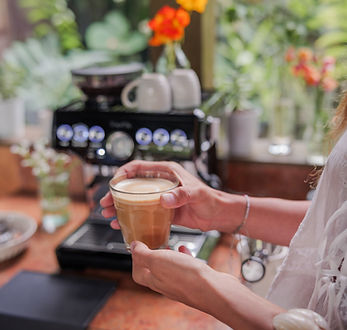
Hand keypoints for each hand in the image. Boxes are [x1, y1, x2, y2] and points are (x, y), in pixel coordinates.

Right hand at [100, 160, 219, 231]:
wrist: (219, 214)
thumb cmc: (210, 199)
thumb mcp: (196, 194)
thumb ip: (181, 195)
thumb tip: (163, 199)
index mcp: (167, 172)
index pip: (139, 167)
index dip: (123, 173)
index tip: (113, 183)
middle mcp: (161, 183)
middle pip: (133, 185)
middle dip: (117, 193)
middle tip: (106, 203)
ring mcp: (161, 197)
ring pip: (135, 199)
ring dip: (121, 206)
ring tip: (109, 214)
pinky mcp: (163, 210)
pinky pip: (143, 212)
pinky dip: (132, 217)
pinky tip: (123, 224)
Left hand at [130, 241, 208, 305]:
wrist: (213, 291)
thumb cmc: (185, 277)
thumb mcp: (157, 260)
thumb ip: (143, 254)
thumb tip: (133, 247)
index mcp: (153, 280)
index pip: (138, 272)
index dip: (136, 258)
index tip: (138, 245)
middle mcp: (165, 284)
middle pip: (154, 271)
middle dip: (152, 256)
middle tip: (153, 243)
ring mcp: (180, 283)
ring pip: (170, 268)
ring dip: (168, 256)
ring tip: (169, 245)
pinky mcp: (194, 280)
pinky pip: (185, 267)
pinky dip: (183, 256)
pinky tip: (185, 248)